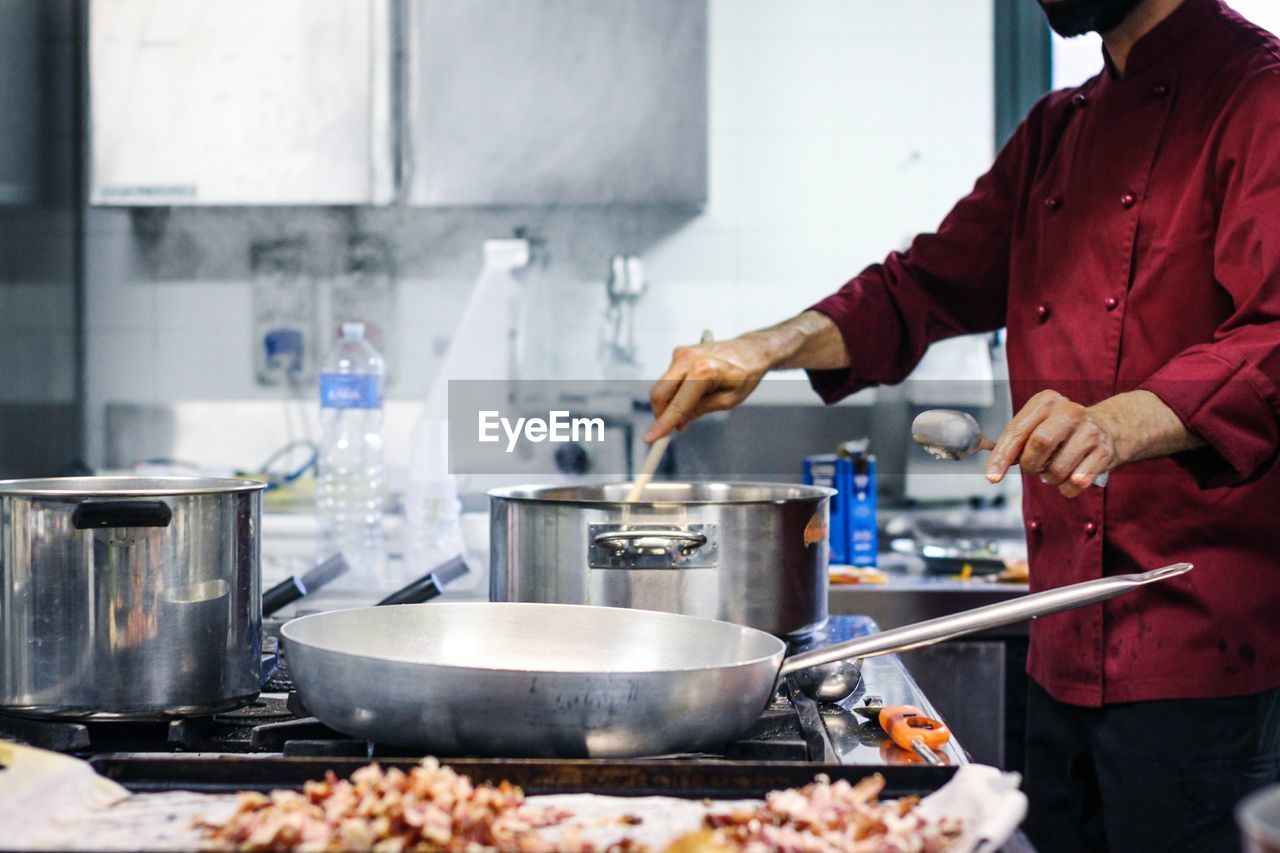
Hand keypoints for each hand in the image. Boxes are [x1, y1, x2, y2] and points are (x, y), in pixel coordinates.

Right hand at [644, 336, 771, 442]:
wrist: (751, 349)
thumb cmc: (745, 374)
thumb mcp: (728, 400)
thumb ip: (701, 410)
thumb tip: (679, 423)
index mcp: (703, 372)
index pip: (677, 404)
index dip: (663, 424)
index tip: (649, 439)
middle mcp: (687, 359)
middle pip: (659, 393)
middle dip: (661, 413)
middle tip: (674, 428)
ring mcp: (681, 353)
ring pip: (662, 386)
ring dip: (671, 401)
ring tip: (698, 402)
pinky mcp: (679, 353)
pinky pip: (669, 378)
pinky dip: (676, 390)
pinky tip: (695, 390)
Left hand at [985, 390, 1118, 497]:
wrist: (1110, 428)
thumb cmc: (1063, 430)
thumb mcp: (1038, 424)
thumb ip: (1016, 442)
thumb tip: (994, 468)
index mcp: (1046, 402)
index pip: (1017, 431)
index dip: (1003, 456)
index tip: (992, 476)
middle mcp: (1069, 411)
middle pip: (1039, 444)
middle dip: (1031, 465)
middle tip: (1034, 468)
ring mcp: (1090, 431)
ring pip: (1057, 469)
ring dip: (1050, 478)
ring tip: (1055, 469)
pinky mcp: (1104, 452)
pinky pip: (1076, 482)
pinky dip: (1067, 487)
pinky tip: (1070, 475)